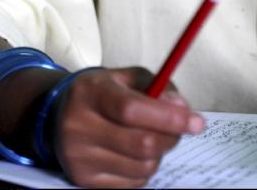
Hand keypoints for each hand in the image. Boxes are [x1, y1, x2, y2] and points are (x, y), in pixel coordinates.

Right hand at [54, 67, 203, 187]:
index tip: (197, 122)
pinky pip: (132, 183)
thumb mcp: (127, 76)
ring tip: (152, 136)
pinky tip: (136, 153)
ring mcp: (80, 157)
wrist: (59, 116)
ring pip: (142, 166)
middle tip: (182, 127)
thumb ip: (157, 86)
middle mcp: (80, 126)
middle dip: (172, 136)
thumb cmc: (103, 92)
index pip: (132, 109)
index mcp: (92, 92)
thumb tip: (183, 109)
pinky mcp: (83, 180)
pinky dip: (145, 169)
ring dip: (159, 153)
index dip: (169, 117)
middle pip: (141, 143)